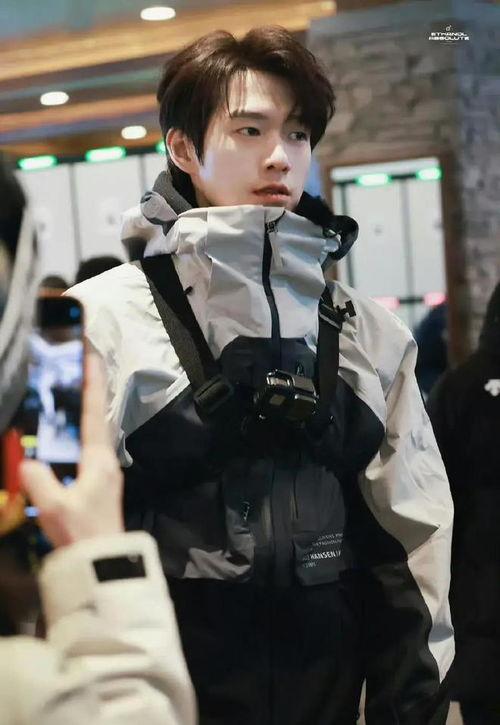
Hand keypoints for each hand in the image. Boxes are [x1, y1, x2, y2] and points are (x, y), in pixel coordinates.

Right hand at [19, 353, 123, 547]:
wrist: (102, 565)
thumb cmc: (83, 535)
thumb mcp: (55, 507)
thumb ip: (38, 480)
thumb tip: (28, 463)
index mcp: (98, 460)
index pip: (94, 412)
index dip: (92, 382)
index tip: (90, 356)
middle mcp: (104, 462)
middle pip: (95, 418)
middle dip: (87, 391)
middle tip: (76, 368)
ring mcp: (103, 474)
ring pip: (91, 434)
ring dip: (82, 412)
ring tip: (70, 394)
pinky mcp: (97, 486)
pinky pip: (85, 450)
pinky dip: (76, 435)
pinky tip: (64, 438)